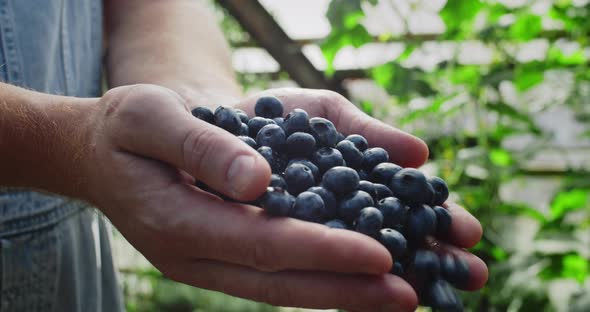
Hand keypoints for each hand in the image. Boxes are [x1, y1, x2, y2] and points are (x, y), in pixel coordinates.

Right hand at [76, 85, 485, 311]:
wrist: (111, 148)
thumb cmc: (130, 125)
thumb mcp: (151, 117)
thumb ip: (201, 147)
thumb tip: (257, 178)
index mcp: (179, 224)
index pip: (261, 244)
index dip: (321, 251)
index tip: (381, 256)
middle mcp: (200, 256)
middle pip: (282, 281)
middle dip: (351, 289)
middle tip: (416, 294)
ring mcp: (215, 261)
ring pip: (287, 286)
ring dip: (349, 291)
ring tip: (413, 292)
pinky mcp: (230, 253)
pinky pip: (282, 271)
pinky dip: (328, 274)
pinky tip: (370, 274)